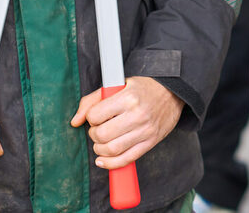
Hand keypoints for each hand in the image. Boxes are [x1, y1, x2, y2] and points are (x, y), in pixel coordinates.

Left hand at [70, 76, 184, 169]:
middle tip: (97, 129)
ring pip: (112, 149)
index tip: (96, 116)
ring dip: (100, 150)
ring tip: (101, 142)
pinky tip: (103, 160)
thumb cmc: (143, 88)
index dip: (91, 117)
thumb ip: (93, 99)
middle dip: (93, 134)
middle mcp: (137, 115)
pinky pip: (126, 159)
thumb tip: (75, 120)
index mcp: (127, 97)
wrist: (172, 93)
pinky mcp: (150, 142)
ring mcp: (145, 130)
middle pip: (102, 134)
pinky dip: (111, 164)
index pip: (95, 115)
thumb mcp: (118, 85)